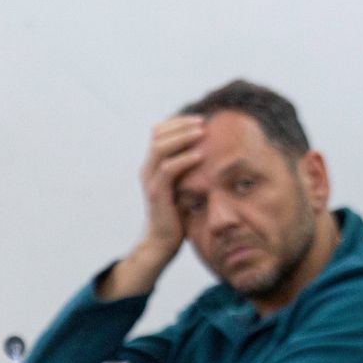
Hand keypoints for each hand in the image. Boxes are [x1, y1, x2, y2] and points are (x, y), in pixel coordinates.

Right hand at [137, 116, 204, 259]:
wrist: (162, 243)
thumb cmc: (179, 216)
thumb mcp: (185, 187)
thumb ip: (191, 171)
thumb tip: (214, 154)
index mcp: (154, 165)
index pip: (159, 133)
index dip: (178, 122)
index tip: (201, 119)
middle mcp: (148, 169)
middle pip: (157, 135)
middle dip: (181, 125)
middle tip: (203, 122)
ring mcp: (150, 180)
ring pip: (160, 148)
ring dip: (182, 137)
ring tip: (202, 132)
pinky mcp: (156, 193)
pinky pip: (167, 170)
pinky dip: (183, 159)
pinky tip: (200, 155)